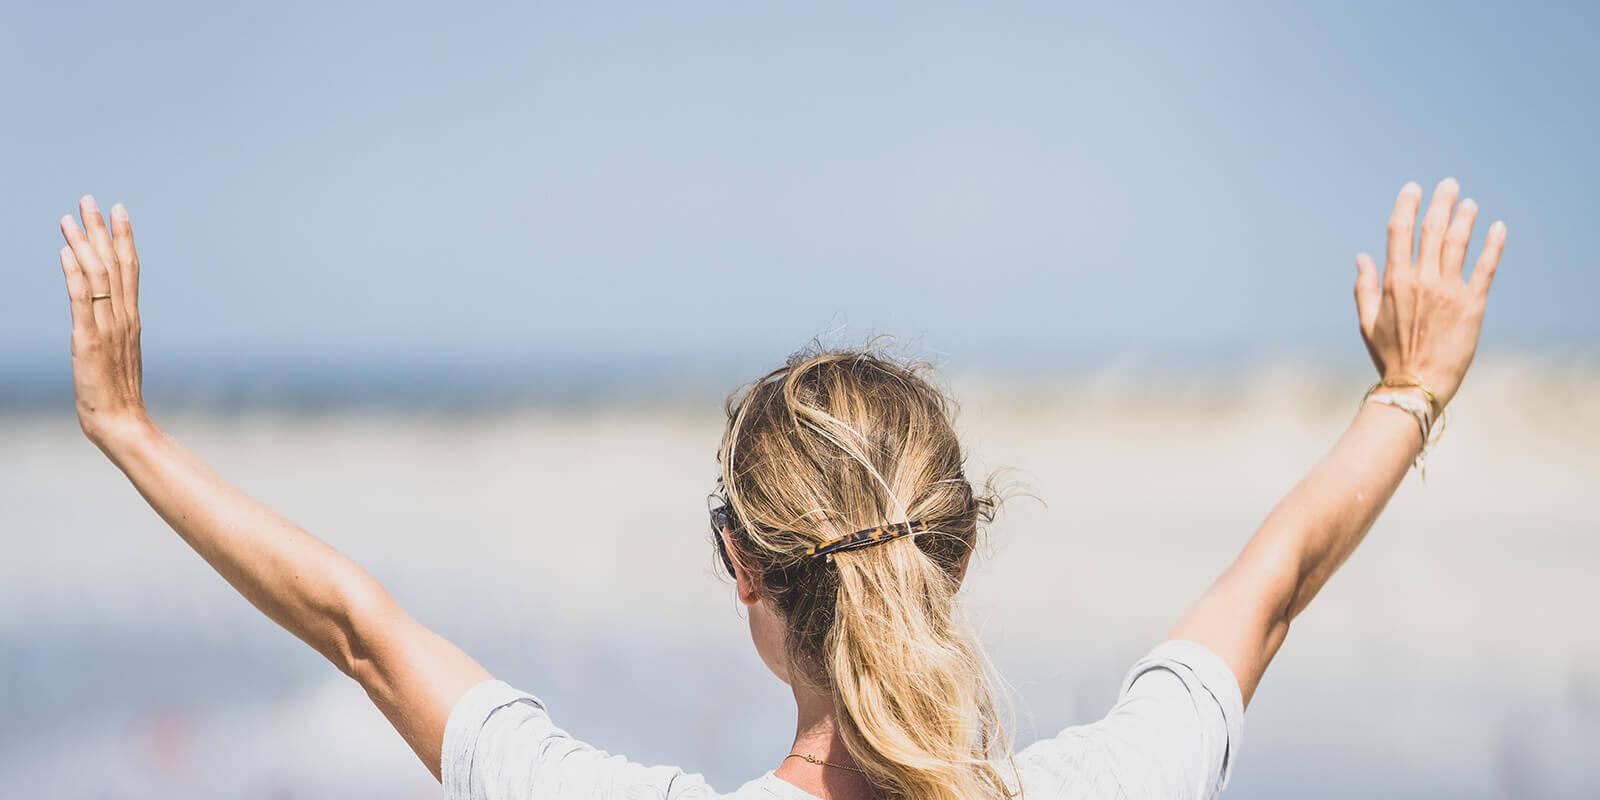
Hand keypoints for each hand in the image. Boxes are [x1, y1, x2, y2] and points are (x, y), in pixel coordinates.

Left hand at [58, 195, 150, 447]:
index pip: (130, 268)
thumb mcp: (116, 354)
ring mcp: (107, 328)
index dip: (124, 237)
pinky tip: (66, 254)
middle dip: (101, 230)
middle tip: (89, 200)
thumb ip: (113, 328)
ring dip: (84, 244)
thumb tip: (104, 307)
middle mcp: (123, 317)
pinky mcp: (88, 341)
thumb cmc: (118, 394)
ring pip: (98, 277)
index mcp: (131, 318)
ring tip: (69, 219)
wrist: (122, 421)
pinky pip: (82, 302)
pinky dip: (75, 276)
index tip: (118, 210)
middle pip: (114, 264)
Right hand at [1354, 179, 1506, 409]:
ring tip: (1470, 203)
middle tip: (1450, 185)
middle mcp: (1422, 280)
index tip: (1413, 188)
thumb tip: (1361, 256)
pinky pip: (1485, 267)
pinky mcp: (1472, 304)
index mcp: (1395, 281)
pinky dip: (1493, 245)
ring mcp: (1448, 290)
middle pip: (1433, 230)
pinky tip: (1497, 228)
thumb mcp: (1367, 321)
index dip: (1407, 205)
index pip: (1400, 232)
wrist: (1417, 385)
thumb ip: (1365, 286)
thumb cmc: (1389, 355)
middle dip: (1441, 203)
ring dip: (1465, 218)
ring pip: (1458, 243)